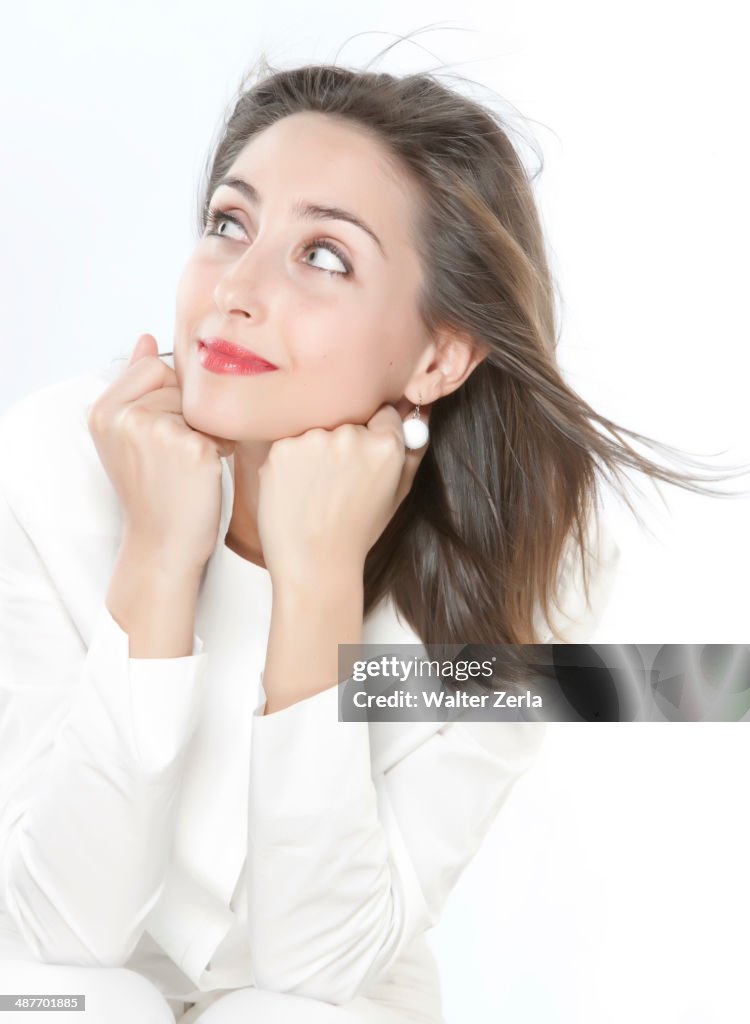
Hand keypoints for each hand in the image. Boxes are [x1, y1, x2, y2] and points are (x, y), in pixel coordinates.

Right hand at [88, 334, 235, 574]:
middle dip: (189, 414)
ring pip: (202, 404)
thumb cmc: (154, 488)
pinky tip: (204, 472)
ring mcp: (158, 431)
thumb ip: (137, 382)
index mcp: (103, 411)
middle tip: (178, 454)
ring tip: (189, 463)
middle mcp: (124, 417)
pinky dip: (222, 447)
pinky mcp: (192, 448)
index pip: (154, 366)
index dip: (169, 396)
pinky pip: (220, 427)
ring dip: (207, 429)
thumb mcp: (132, 434)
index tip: (163, 432)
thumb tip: (147, 338)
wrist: (164, 543)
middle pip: (180, 384)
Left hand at [256, 403, 429, 582]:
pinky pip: (288, 442)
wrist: (314, 563)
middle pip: (347, 419)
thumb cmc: (358, 531)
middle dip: (342, 442)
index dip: (371, 434)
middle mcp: (351, 436)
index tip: (362, 457)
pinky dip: (290, 462)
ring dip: (314, 451)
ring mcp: (314, 440)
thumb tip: (420, 412)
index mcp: (386, 445)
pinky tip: (296, 490)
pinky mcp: (282, 449)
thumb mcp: (397, 492)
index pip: (382, 413)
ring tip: (315, 490)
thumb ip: (412, 450)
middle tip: (335, 480)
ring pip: (316, 429)